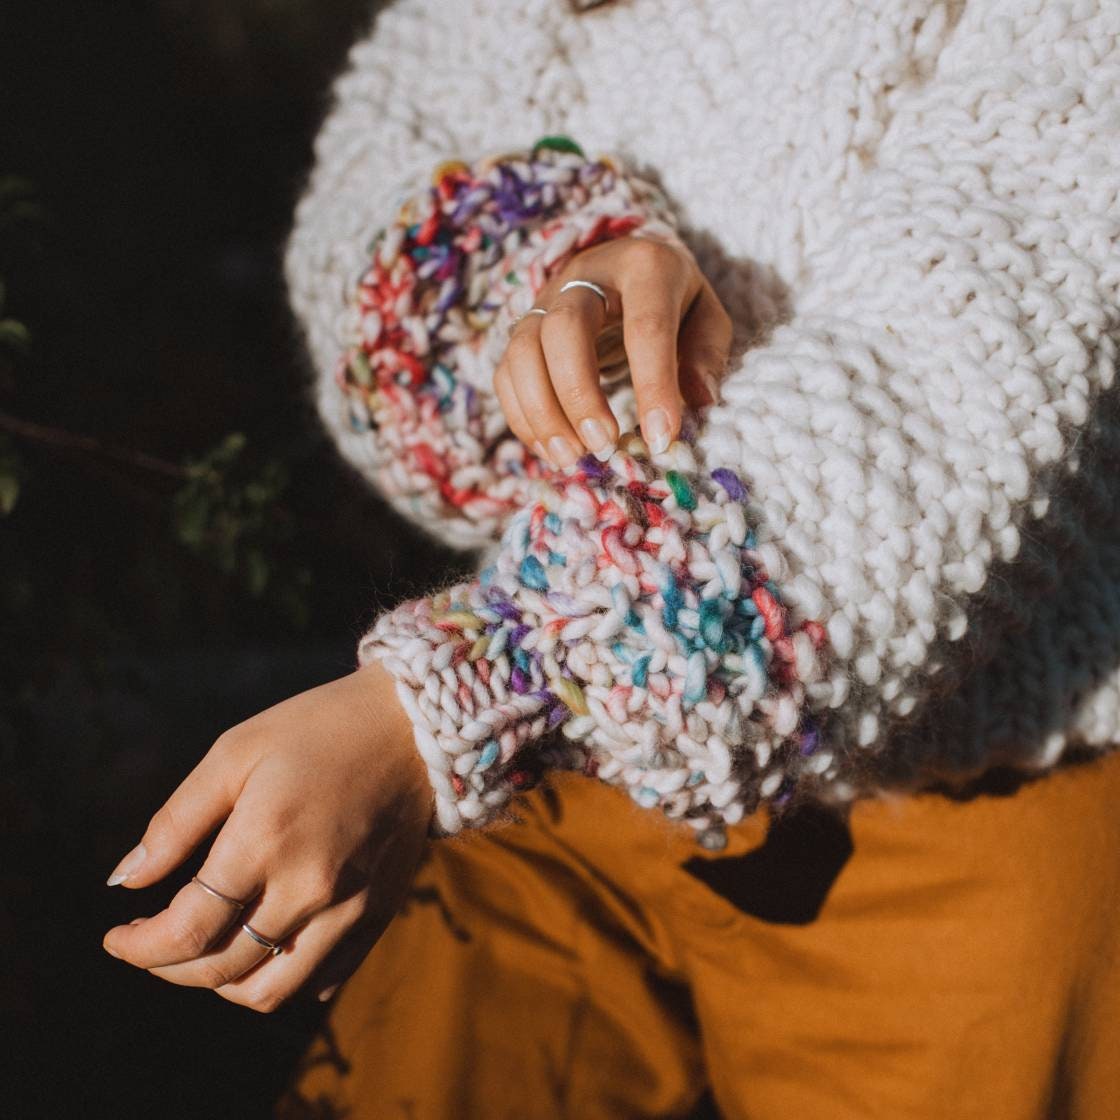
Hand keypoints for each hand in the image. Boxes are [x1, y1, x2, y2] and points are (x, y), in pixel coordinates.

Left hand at [101, 661, 432, 1011]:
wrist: (418, 726)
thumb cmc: (319, 727)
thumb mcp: (236, 751)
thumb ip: (177, 821)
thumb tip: (123, 880)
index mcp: (265, 839)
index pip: (186, 932)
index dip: (138, 947)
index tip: (116, 937)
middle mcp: (310, 886)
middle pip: (221, 969)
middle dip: (170, 968)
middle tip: (151, 943)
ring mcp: (351, 906)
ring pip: (271, 992)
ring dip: (223, 986)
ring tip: (207, 952)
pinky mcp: (380, 912)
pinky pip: (323, 980)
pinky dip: (282, 980)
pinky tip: (265, 947)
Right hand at [494, 234, 732, 467]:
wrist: (628, 267)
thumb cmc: (674, 300)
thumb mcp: (706, 315)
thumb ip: (706, 353)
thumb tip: (698, 401)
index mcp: (644, 266)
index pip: (645, 326)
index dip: (652, 385)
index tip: (660, 438)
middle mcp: (586, 275)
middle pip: (564, 328)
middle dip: (579, 394)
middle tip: (603, 446)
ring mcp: (545, 300)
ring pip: (523, 350)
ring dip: (542, 411)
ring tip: (571, 457)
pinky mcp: (523, 328)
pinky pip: (507, 373)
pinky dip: (523, 417)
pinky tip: (552, 450)